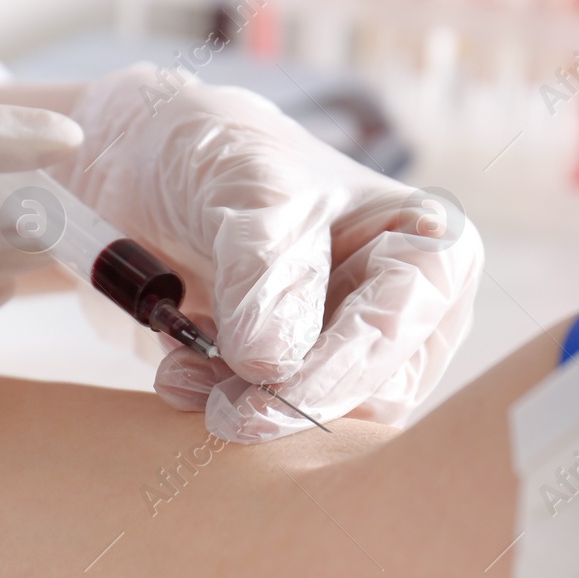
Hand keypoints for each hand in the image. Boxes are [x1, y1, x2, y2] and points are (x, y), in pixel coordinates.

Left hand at [51, 64, 482, 441]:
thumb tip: (275, 364)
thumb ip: (268, 271)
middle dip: (290, 401)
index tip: (273, 393)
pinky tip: (178, 372)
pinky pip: (273, 424)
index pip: (401, 323)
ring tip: (181, 373)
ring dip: (247, 408)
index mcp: (430, 247)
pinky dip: (220, 406)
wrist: (148, 169)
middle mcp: (407, 310)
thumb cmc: (224, 153)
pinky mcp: (295, 385)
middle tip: (221, 408)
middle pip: (375, 391)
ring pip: (323, 419)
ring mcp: (352, 353)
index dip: (341, 368)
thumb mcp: (249, 186)